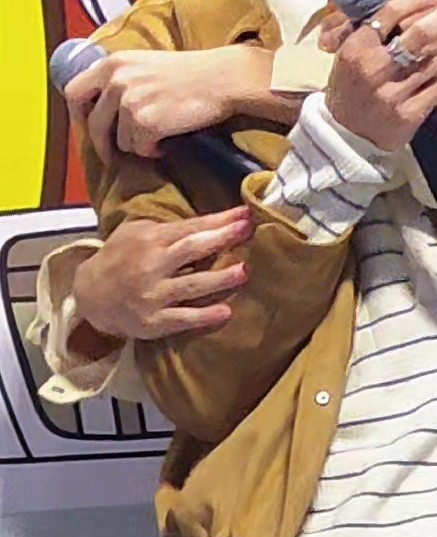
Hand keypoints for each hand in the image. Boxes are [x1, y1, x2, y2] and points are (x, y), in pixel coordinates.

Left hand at [65, 45, 277, 161]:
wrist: (223, 78)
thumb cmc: (194, 72)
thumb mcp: (147, 63)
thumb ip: (122, 78)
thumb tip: (104, 106)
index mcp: (114, 63)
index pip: (74, 92)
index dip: (79, 115)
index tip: (89, 126)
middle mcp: (117, 80)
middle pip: (94, 125)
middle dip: (104, 144)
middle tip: (116, 153)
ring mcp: (130, 102)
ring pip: (120, 141)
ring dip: (139, 144)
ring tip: (161, 133)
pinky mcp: (146, 123)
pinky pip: (141, 149)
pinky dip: (155, 149)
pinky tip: (170, 138)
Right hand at [71, 209, 252, 341]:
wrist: (89, 295)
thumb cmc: (120, 258)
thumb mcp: (137, 233)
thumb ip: (169, 229)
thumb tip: (212, 223)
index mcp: (150, 240)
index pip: (190, 227)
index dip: (219, 220)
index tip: (245, 215)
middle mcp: (151, 265)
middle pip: (191, 250)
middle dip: (221, 238)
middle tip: (247, 231)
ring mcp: (152, 295)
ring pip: (191, 286)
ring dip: (219, 278)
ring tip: (243, 271)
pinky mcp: (152, 321)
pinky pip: (182, 319)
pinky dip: (203, 316)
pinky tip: (226, 312)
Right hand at [325, 0, 436, 150]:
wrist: (347, 136)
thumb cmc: (350, 88)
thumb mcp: (348, 56)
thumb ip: (368, 29)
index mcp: (355, 51)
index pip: (387, 15)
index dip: (413, 1)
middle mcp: (373, 70)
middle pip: (417, 36)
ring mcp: (392, 94)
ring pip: (431, 62)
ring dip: (431, 60)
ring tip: (418, 67)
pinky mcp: (408, 114)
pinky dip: (435, 84)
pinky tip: (422, 89)